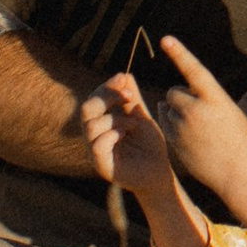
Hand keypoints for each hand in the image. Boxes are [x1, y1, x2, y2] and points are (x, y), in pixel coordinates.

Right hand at [80, 73, 178, 202]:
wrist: (160, 171)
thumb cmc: (150, 145)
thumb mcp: (141, 116)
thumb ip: (131, 99)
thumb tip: (125, 75)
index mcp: (100, 124)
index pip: (93, 99)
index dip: (106, 87)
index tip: (122, 78)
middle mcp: (93, 137)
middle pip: (86, 109)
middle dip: (107, 97)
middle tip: (128, 96)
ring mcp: (95, 152)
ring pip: (91, 126)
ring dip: (115, 118)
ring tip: (134, 123)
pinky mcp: (102, 166)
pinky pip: (96, 145)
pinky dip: (112, 134)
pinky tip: (126, 133)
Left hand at [153, 36, 246, 204]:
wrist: (239, 173)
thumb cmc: (241, 141)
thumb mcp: (229, 112)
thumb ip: (202, 100)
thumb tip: (167, 99)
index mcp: (216, 99)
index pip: (194, 70)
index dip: (180, 53)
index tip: (166, 39)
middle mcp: (196, 110)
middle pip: (174, 92)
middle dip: (181, 97)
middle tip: (199, 111)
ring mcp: (182, 127)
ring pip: (169, 109)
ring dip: (178, 113)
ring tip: (200, 129)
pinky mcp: (174, 142)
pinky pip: (165, 124)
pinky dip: (173, 125)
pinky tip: (190, 136)